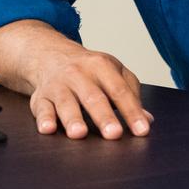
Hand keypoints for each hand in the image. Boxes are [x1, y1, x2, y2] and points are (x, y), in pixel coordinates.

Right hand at [0, 20, 152, 139]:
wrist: (50, 54)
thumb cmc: (88, 69)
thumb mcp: (113, 71)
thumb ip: (131, 94)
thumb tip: (146, 120)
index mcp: (101, 66)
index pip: (119, 90)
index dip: (131, 110)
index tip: (141, 130)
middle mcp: (78, 74)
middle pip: (93, 96)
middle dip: (103, 116)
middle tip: (114, 134)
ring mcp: (58, 85)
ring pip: (66, 102)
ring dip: (72, 118)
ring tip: (79, 134)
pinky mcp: (41, 96)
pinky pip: (42, 107)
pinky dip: (44, 118)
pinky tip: (48, 129)